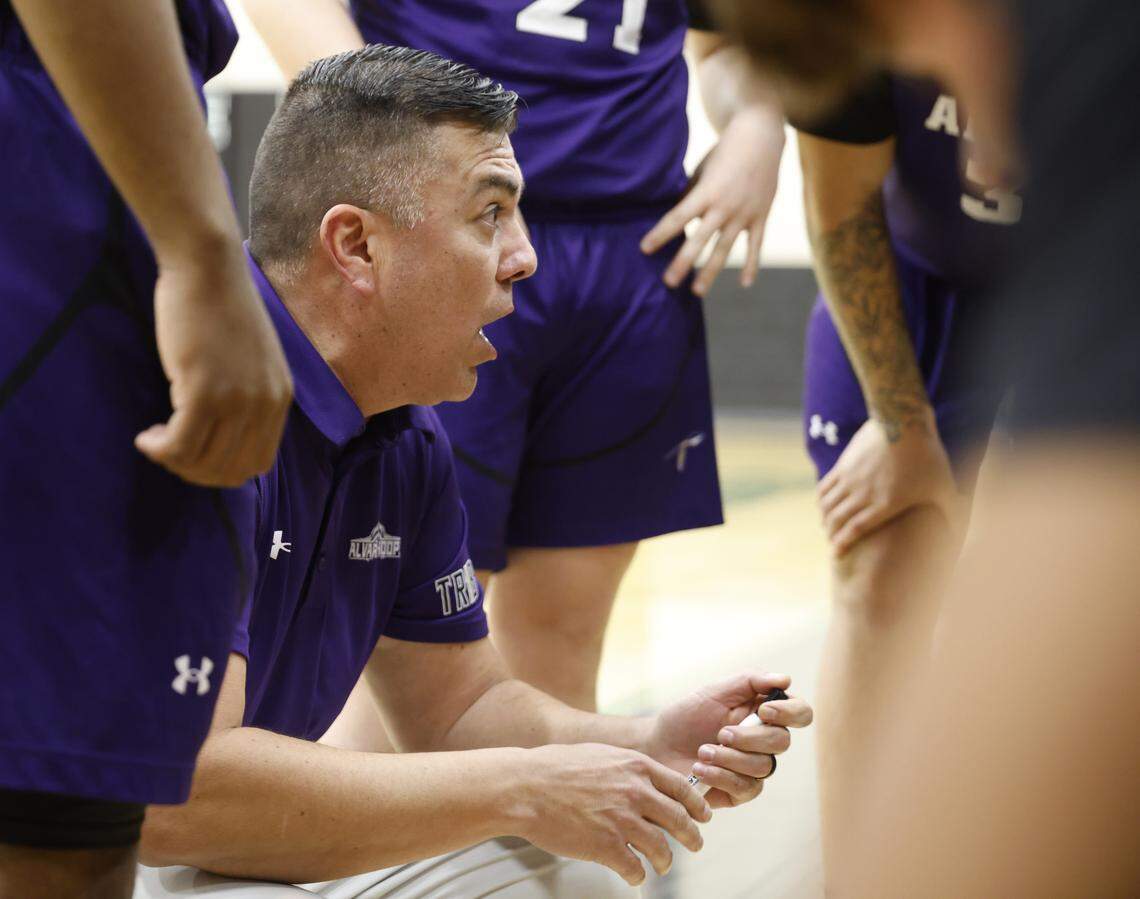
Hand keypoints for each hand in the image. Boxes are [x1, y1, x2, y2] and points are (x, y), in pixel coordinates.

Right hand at [136, 242, 292, 486]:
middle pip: (231, 471)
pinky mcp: (204, 391)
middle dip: (195, 472)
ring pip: (204, 462)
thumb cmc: (220, 308)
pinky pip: (180, 445)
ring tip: (155, 442)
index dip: (222, 470)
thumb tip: (221, 438)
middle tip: (168, 452)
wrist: (209, 268)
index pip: (258, 464)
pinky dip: (159, 450)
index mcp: (280, 398)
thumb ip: (246, 397)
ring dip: (173, 462)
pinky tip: (146, 437)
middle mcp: (265, 404)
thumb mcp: (249, 360)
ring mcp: (237, 399)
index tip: (195, 454)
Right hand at [512, 743, 711, 885]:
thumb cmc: (555, 768)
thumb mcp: (600, 754)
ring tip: (661, 864)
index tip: (702, 816)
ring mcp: (622, 820)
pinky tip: (634, 875)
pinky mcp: (606, 846)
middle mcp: (635, 792)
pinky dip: (637, 875)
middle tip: (695, 845)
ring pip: (662, 848)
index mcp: (636, 767)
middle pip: (680, 820)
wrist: (525, 786)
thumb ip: (626, 767)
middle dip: (692, 837)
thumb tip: (644, 778)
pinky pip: (635, 868)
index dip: (697, 806)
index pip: (682, 788)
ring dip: (665, 860)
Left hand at [640, 106, 783, 295]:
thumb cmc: (724, 153)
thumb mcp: (702, 170)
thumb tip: (676, 221)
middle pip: (699, 240)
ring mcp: (744, 213)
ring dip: (710, 271)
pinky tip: (744, 283)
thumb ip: (690, 196)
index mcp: (706, 192)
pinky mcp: (761, 216)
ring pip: (725, 249)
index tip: (645, 249)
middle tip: (668, 283)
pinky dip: (752, 264)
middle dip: (683, 262)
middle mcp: (725, 206)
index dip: (661, 234)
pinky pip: (756, 245)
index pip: (678, 217)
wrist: (761, 136)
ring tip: (697, 291)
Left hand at [644, 672, 812, 809]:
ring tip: (703, 752)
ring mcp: (754, 768)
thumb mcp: (714, 692)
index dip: (790, 712)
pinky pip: (747, 787)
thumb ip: (749, 681)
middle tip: (721, 733)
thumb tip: (785, 678)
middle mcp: (764, 741)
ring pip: (763, 766)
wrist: (657, 745)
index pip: (799, 713)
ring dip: (731, 757)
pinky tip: (701, 769)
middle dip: (750, 738)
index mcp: (763, 713)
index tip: (763, 711)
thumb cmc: (687, 716)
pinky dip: (722, 776)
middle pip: (782, 742)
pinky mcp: (740, 791)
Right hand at [819, 412, 963, 555]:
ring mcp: (850, 478)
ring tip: (827, 526)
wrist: (903, 421)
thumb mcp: (944, 487)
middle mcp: (862, 493)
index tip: (837, 554)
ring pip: (827, 505)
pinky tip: (824, 505)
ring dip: (825, 519)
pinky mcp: (843, 464)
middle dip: (832, 534)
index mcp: (884, 504)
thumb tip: (963, 536)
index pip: (855, 530)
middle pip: (837, 520)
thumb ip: (953, 513)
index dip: (843, 544)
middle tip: (833, 543)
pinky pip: (824, 487)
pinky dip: (821, 500)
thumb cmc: (928, 457)